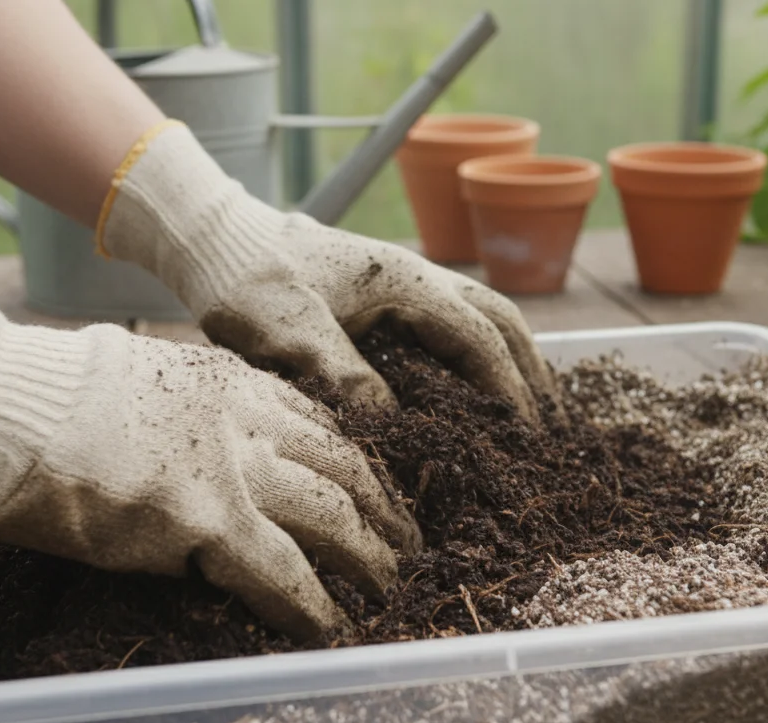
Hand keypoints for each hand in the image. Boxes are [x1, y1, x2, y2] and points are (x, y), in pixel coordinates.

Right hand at [0, 252, 421, 639]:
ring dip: (369, 559)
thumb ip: (193, 407)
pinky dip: (315, 605)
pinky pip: (282, 571)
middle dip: (385, 511)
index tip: (380, 492)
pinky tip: (332, 628)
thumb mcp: (142, 374)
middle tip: (407, 546)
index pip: (323, 421)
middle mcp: (245, 415)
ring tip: (392, 590)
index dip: (362, 463)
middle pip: (346, 465)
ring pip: (333, 515)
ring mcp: (230, 465)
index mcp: (230, 377)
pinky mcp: (203, 518)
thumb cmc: (46, 395)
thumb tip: (207, 445)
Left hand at [98, 120, 560, 420]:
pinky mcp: (387, 295)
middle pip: (501, 320)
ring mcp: (405, 282)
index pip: (479, 338)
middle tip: (552, 428)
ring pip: (483, 317)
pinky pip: (454, 323)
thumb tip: (394, 422)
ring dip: (514, 361)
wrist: (216, 240)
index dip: (509, 390)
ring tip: (533, 412)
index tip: (528, 437)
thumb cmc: (248, 281)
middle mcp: (418, 275)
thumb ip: (343, 375)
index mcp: (404, 280)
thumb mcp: (288, 334)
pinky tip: (477, 390)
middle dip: (533, 373)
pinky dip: (482, 355)